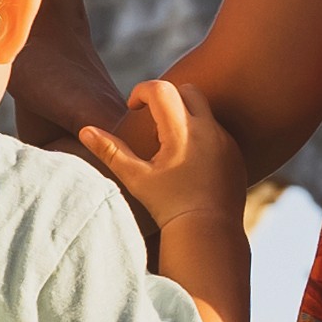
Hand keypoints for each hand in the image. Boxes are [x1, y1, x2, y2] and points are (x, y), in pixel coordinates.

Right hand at [71, 73, 250, 232]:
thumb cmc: (168, 206)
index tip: (132, 108)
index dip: (141, 92)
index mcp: (182, 132)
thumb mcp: (136, 178)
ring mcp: (226, 140)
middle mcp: (208, 130)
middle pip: (188, 90)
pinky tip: (191, 165)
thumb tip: (85, 130)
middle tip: (153, 127)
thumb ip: (111, 151)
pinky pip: (218, 131)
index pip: (160, 89)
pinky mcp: (235, 153)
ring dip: (185, 118)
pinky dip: (201, 136)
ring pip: (204, 111)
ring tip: (171, 150)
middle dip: (167, 98)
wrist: (209, 232)